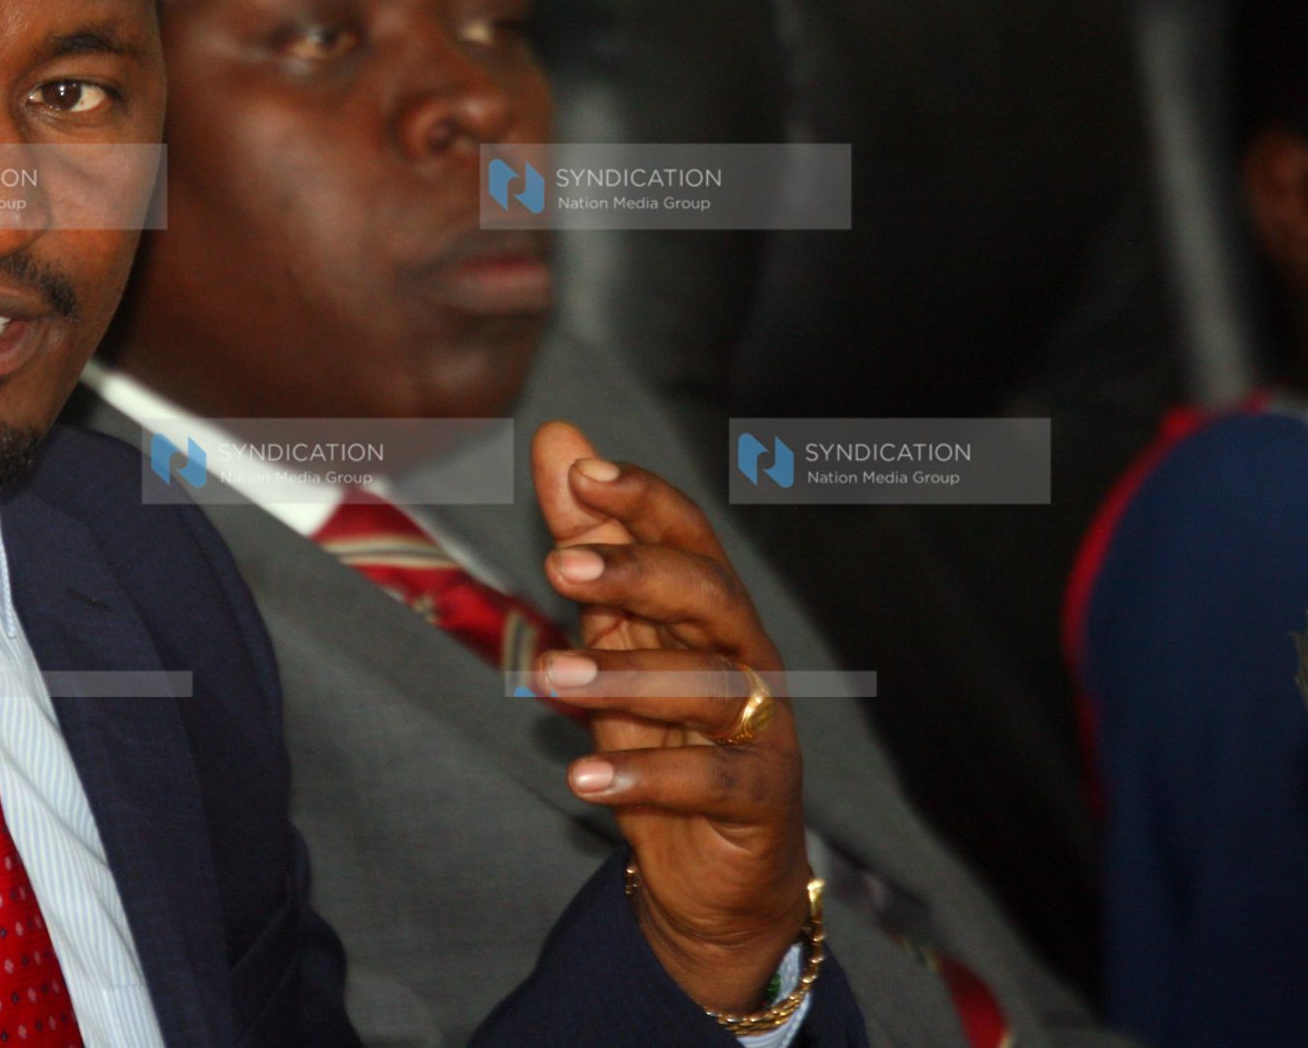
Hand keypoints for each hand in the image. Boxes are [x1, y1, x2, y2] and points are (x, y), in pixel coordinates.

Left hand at [530, 419, 813, 1014]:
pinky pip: (708, 781)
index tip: (581, 474)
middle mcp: (744, 656)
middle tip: (560, 569)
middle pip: (708, 595)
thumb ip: (589, 541)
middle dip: (639, 575)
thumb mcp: (615, 635)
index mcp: (709, 609)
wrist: (715, 869)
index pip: (688, 536)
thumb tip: (557, 437)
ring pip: (705, 686)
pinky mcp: (758, 799)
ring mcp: (759, 727)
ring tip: (548, 676)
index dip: (643, 501)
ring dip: (622, 678)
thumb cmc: (664, 732)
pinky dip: (645, 776)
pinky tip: (583, 775)